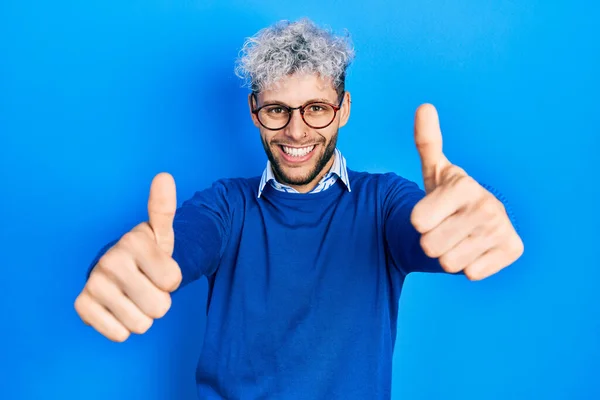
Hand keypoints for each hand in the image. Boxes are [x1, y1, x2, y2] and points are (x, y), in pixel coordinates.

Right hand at [74, 172, 181, 341]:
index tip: (159, 268)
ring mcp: (94, 283)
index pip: (173, 281)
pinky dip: (123, 327)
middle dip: (159, 301)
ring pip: (141, 324)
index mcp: (134, 241)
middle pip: (160, 307)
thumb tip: (164, 176)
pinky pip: (119, 334)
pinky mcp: (83, 306)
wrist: (120, 271)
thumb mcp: (161, 233)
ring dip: (143, 315)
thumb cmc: (147, 253)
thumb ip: (164, 208)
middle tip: (147, 285)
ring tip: (134, 296)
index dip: (172, 279)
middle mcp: (110, 260)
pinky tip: (118, 308)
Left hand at [410, 104, 523, 279]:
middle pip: (430, 245)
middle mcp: (487, 205)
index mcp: (462, 184)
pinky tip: (475, 248)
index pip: (416, 221)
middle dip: (432, 241)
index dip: (419, 220)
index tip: (434, 210)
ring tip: (459, 237)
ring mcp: (502, 228)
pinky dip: (469, 266)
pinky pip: (470, 273)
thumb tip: (424, 106)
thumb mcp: (435, 171)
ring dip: (449, 255)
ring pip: (449, 262)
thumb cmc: (449, 196)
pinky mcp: (512, 250)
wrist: (476, 220)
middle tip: (445, 227)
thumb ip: (427, 141)